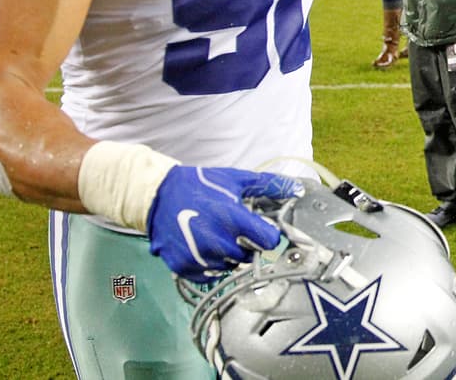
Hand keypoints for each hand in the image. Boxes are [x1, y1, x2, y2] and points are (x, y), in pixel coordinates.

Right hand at [146, 166, 301, 282]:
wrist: (158, 197)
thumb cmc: (199, 185)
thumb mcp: (236, 180)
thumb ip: (269, 185)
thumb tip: (297, 188)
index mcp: (233, 219)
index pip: (269, 241)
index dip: (269, 235)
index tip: (263, 230)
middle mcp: (218, 242)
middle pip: (250, 256)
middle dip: (248, 244)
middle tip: (235, 229)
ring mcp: (200, 257)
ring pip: (230, 266)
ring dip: (229, 255)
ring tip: (217, 235)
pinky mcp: (185, 267)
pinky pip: (210, 275)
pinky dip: (211, 264)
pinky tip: (204, 246)